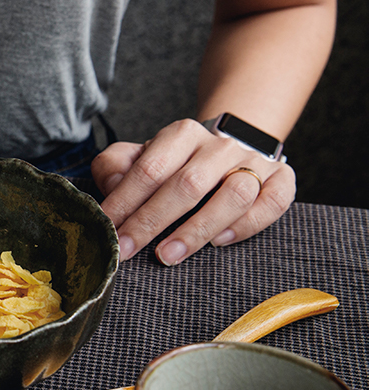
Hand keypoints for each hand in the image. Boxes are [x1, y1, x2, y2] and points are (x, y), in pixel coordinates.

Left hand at [92, 119, 294, 264]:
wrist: (228, 149)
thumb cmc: (177, 163)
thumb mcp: (141, 157)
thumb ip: (116, 166)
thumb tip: (111, 186)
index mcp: (181, 135)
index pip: (150, 169)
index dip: (125, 202)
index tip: (108, 230)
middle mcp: (220, 146)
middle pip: (187, 184)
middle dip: (153, 221)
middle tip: (129, 249)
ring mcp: (253, 162)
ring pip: (234, 193)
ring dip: (199, 228)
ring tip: (169, 254)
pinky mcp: (281, 179)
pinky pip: (273, 202)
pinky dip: (248, 224)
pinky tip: (220, 241)